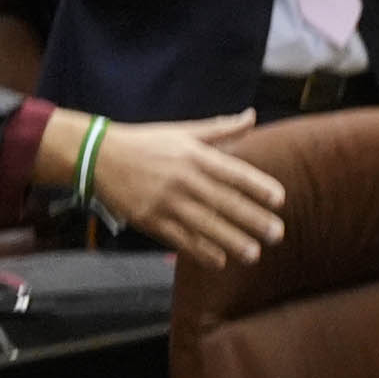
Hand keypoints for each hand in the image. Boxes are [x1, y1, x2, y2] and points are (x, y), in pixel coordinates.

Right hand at [87, 115, 287, 267]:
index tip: (279, 199)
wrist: (99, 157)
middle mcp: (183, 178)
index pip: (233, 171)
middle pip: (224, 202)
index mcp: (194, 155)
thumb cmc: (147, 142)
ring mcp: (166, 201)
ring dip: (231, 241)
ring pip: (205, 225)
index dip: (257, 186)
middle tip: (277, 234)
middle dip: (252, 219)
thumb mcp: (184, 131)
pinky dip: (200, 250)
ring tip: (254, 254)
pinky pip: (180, 239)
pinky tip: (219, 261)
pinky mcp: (150, 220)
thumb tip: (251, 116)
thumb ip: (220, 129)